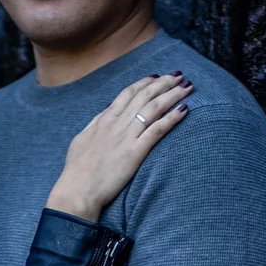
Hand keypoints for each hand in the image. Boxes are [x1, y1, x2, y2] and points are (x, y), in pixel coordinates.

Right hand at [46, 72, 190, 220]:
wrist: (78, 189)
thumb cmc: (77, 169)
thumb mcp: (82, 138)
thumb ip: (96, 124)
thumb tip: (105, 112)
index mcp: (104, 119)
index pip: (128, 93)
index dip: (145, 83)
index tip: (158, 77)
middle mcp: (117, 123)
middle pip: (145, 95)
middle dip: (164, 83)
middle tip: (179, 75)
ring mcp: (127, 137)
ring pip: (154, 108)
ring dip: (172, 94)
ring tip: (187, 87)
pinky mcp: (135, 152)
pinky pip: (157, 130)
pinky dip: (171, 118)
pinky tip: (184, 109)